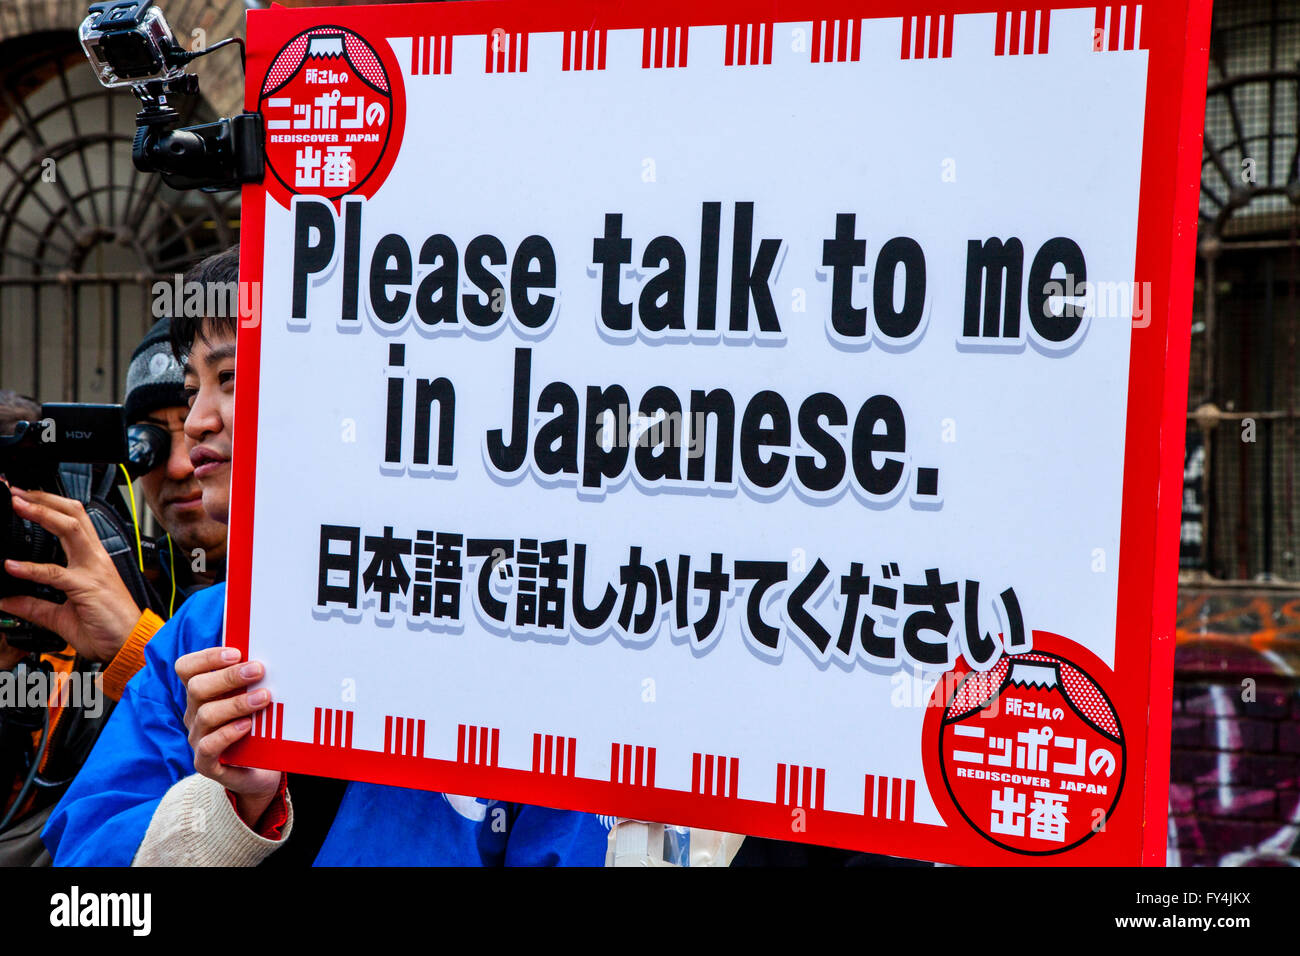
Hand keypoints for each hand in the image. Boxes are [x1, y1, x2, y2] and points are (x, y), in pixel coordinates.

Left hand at [0, 487, 142, 661]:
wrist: (130, 646)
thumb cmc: (107, 629)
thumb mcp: (61, 616)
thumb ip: (34, 606)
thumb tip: (7, 601)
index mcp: (92, 561)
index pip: (72, 522)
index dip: (49, 506)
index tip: (24, 499)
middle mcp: (95, 559)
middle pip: (74, 514)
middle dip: (45, 499)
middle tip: (17, 492)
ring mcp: (93, 570)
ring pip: (71, 528)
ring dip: (43, 513)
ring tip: (18, 505)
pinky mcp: (87, 587)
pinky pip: (56, 573)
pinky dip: (31, 568)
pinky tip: (12, 566)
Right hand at [176, 646, 280, 826]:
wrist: (261, 771)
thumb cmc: (259, 727)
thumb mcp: (254, 699)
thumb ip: (255, 680)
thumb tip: (279, 653)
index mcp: (202, 693)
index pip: (187, 669)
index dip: (206, 657)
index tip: (237, 652)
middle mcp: (194, 714)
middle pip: (197, 688)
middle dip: (229, 676)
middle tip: (258, 670)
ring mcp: (198, 738)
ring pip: (206, 715)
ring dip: (236, 703)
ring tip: (264, 697)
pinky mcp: (206, 763)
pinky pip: (208, 747)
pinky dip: (228, 733)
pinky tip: (248, 725)